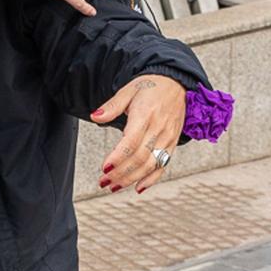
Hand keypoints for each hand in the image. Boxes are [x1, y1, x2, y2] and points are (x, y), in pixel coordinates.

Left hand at [92, 74, 186, 194]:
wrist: (176, 83)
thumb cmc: (150, 86)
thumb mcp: (128, 90)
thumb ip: (111, 106)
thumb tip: (95, 116)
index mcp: (146, 115)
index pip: (131, 141)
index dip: (118, 157)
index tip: (104, 168)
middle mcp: (159, 129)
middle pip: (140, 157)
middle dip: (120, 173)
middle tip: (103, 181)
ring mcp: (167, 138)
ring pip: (150, 165)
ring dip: (131, 179)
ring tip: (114, 186)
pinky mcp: (172, 144)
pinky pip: (163, 165)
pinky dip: (152, 179)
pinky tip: (138, 187)